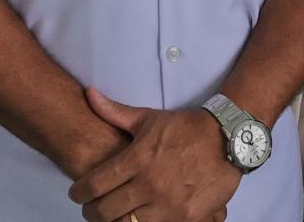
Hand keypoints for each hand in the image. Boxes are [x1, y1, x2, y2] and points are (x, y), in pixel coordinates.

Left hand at [68, 89, 239, 221]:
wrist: (227, 139)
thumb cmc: (185, 128)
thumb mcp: (148, 119)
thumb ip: (115, 112)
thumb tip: (89, 94)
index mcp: (138, 159)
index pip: (95, 184)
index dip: (79, 193)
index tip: (76, 194)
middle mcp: (150, 184)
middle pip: (106, 211)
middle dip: (92, 212)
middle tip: (91, 210)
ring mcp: (170, 205)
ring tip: (113, 216)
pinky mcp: (188, 219)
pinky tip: (140, 220)